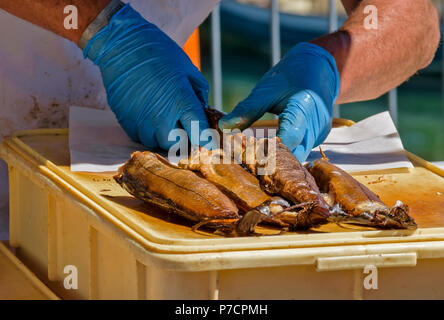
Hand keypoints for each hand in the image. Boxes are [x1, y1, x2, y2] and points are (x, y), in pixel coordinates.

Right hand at [83, 4, 208, 148]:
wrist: (122, 46)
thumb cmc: (159, 53)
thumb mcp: (188, 70)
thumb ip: (199, 96)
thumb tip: (202, 114)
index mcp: (181, 102)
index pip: (199, 135)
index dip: (205, 140)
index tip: (208, 140)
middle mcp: (160, 117)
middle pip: (177, 144)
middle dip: (183, 138)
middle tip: (184, 125)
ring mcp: (141, 122)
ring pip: (157, 143)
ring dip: (164, 135)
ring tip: (165, 117)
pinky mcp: (126, 122)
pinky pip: (141, 136)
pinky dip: (148, 130)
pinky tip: (149, 113)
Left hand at [218, 42, 339, 161]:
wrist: (319, 69)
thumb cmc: (290, 75)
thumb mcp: (266, 90)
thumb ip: (247, 110)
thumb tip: (223, 126)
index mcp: (304, 109)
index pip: (286, 141)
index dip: (265, 151)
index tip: (242, 152)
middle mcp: (316, 127)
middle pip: (291, 157)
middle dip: (267, 162)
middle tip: (242, 159)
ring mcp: (319, 136)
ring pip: (295, 158)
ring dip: (274, 160)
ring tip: (250, 156)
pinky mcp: (317, 140)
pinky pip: (298, 152)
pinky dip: (281, 155)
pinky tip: (264, 153)